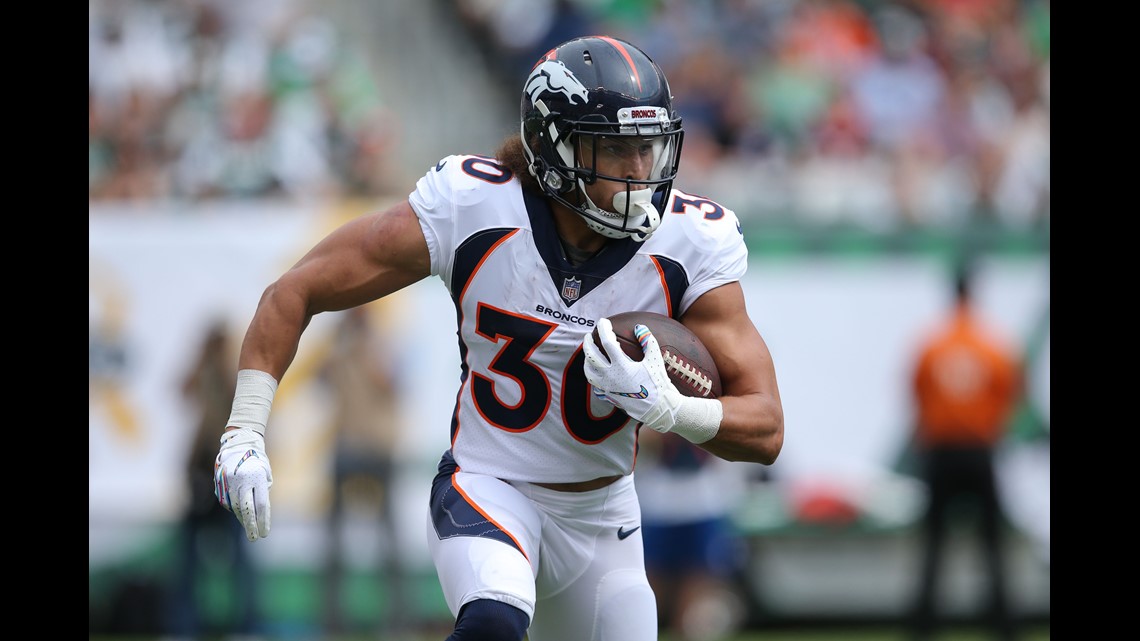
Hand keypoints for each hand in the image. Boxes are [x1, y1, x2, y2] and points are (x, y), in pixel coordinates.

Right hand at [215, 428, 272, 540]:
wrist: (238, 445)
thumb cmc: (257, 462)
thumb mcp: (265, 474)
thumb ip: (263, 492)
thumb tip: (259, 514)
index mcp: (257, 477)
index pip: (261, 504)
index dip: (263, 520)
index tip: (265, 533)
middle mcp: (242, 480)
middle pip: (247, 509)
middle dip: (251, 525)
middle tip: (255, 538)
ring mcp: (229, 483)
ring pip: (236, 507)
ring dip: (244, 519)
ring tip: (250, 527)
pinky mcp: (220, 485)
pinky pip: (228, 502)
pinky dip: (235, 509)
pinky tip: (241, 512)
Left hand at [582, 318, 683, 433]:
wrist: (658, 409)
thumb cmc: (658, 384)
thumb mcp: (655, 360)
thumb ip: (647, 341)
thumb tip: (640, 327)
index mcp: (621, 366)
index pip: (607, 342)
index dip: (604, 329)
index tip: (603, 322)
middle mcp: (610, 377)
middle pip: (591, 356)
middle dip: (588, 343)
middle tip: (588, 336)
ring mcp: (608, 388)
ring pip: (589, 372)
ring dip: (587, 361)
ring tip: (590, 354)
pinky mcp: (609, 397)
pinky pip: (595, 385)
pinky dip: (595, 376)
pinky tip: (598, 373)